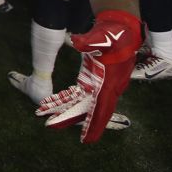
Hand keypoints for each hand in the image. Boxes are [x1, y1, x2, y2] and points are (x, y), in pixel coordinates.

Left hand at [35, 9, 142, 142]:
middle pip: (88, 109)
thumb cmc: (113, 35)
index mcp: (109, 82)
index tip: (86, 140)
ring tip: (49, 118)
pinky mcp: (96, 79)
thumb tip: (76, 41)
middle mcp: (107, 87)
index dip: (94, 125)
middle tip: (51, 126)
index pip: (101, 108)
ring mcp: (102, 85)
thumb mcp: (102, 37)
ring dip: (67, 110)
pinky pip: (81, 94)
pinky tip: (57, 103)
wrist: (121, 30)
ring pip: (84, 103)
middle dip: (70, 118)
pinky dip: (69, 99)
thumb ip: (89, 41)